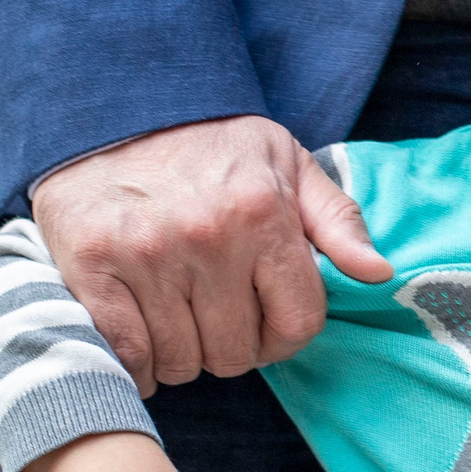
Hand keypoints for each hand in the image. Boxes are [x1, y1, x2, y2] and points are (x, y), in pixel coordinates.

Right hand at [31, 116, 392, 393]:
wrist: (113, 106)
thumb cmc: (208, 143)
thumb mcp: (286, 162)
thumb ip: (337, 220)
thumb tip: (378, 273)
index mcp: (262, 214)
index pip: (297, 323)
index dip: (284, 337)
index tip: (263, 325)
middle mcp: (207, 237)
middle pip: (236, 353)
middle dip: (230, 346)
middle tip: (212, 317)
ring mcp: (145, 254)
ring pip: (180, 361)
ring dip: (181, 355)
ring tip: (176, 321)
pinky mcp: (92, 266)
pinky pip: (128, 353)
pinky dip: (137, 365)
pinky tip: (142, 342)